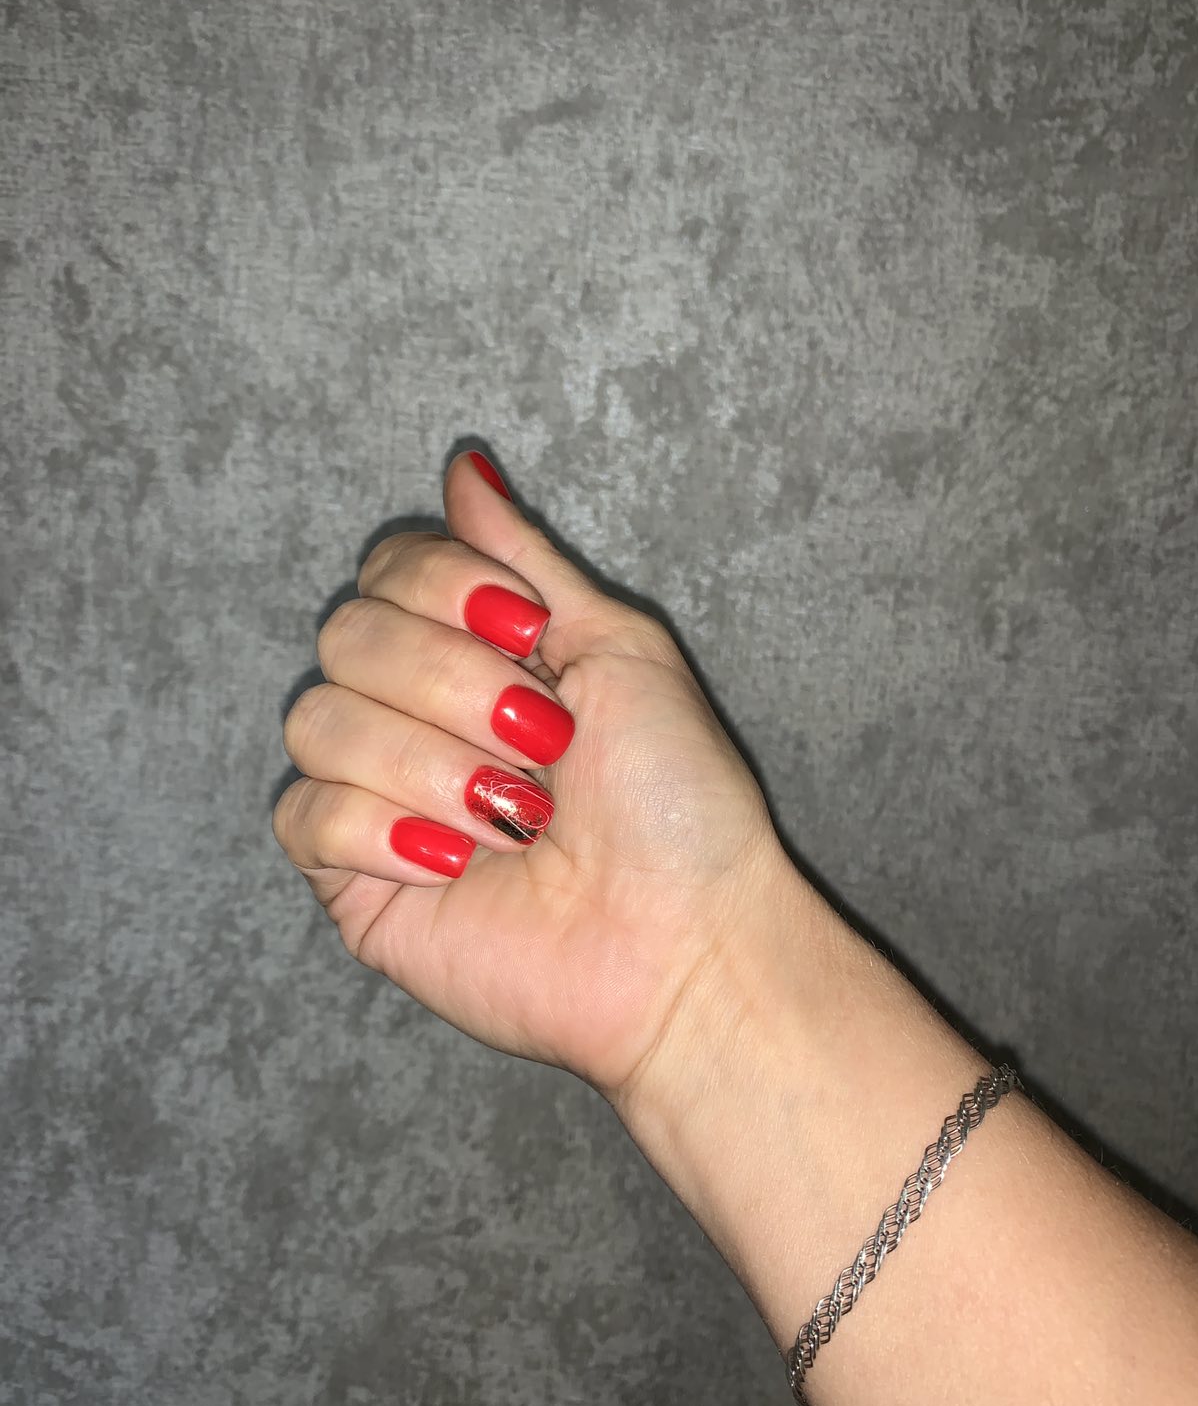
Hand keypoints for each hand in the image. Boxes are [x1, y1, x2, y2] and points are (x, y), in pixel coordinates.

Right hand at [273, 451, 800, 1095]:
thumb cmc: (675, 800)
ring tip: (517, 819)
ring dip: (433, 766)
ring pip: (318, 722)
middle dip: (453, 685)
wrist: (683, 940)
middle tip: (543, 745)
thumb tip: (464, 466)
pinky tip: (459, 863)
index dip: (443, 588)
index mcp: (475, 652)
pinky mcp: (353, 880)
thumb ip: (525, 561)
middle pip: (346, 635)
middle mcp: (416, 714)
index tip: (529, 636)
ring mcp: (377, 797)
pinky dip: (388, 832)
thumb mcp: (615, 647)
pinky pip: (306, 817)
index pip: (389, 569)